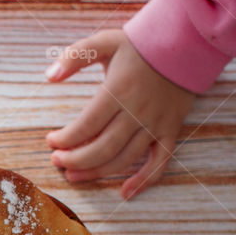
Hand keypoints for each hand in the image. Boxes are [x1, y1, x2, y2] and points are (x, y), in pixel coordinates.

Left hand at [45, 29, 194, 198]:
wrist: (186, 41)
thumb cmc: (140, 43)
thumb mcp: (104, 42)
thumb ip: (74, 57)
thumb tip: (49, 77)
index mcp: (117, 91)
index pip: (84, 126)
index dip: (64, 140)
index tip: (51, 141)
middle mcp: (137, 112)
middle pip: (101, 148)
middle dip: (74, 160)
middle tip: (57, 161)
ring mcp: (155, 124)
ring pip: (124, 159)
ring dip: (96, 172)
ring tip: (74, 175)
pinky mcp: (170, 130)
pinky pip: (160, 162)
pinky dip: (144, 181)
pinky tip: (124, 193)